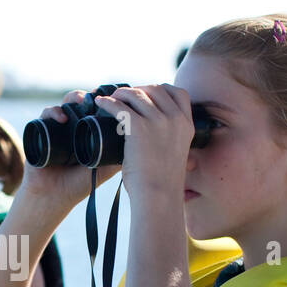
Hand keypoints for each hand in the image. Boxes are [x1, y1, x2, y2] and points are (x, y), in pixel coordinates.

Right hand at [17, 89, 120, 208]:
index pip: (97, 110)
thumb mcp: (105, 169)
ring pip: (66, 104)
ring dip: (74, 97)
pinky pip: (47, 114)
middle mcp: (73, 127)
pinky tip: (61, 118)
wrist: (53, 196)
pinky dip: (53, 111)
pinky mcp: (41, 130)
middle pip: (83, 102)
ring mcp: (57, 128)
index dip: (105, 101)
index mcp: (89, 132)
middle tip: (98, 96)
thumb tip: (143, 140)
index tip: (114, 98)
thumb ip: (120, 156)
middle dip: (90, 96)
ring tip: (81, 100)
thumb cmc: (79, 185)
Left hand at [93, 84, 194, 201]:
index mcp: (187, 125)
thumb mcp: (174, 155)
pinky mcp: (139, 128)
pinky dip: (108, 102)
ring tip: (111, 99)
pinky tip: (100, 103)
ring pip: (136, 94)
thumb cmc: (162, 184)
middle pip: (155, 89)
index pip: (178, 93)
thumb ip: (168, 140)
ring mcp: (158, 121)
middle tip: (124, 97)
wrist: (158, 197)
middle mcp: (175, 119)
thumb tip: (151, 136)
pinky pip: (120, 107)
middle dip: (138, 89)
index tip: (146, 94)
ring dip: (121, 93)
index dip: (160, 90)